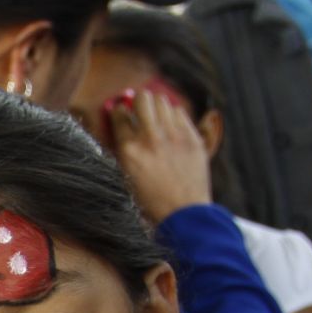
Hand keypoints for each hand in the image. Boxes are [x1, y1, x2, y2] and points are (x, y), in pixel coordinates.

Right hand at [110, 87, 213, 224]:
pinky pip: (181, 112)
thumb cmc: (151, 201)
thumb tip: (121, 123)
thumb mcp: (126, 176)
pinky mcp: (192, 138)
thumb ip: (122, 148)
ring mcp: (174, 136)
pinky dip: (174, 116)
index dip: (119, 111)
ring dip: (157, 107)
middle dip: (139, 101)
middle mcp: (151, 138)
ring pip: (163, 101)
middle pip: (143, 98)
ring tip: (157, 119)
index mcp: (129, 149)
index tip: (121, 113)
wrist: (183, 214)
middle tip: (140, 110)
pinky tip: (172, 128)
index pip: (119, 113)